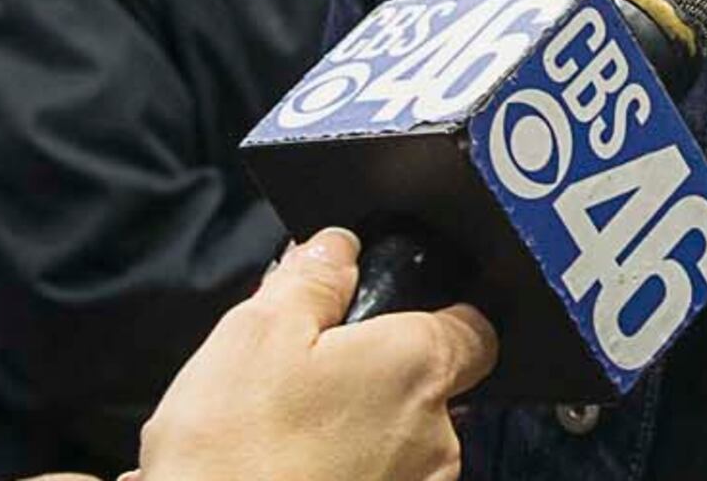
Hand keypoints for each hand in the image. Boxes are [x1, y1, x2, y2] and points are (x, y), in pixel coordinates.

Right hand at [133, 229, 495, 480]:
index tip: (387, 320)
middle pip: (427, 388)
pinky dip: (344, 473)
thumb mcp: (255, 334)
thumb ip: (311, 280)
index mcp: (418, 367)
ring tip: (286, 435)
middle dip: (374, 380)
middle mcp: (437, 437)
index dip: (432, 315)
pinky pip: (379, 480)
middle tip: (306, 381)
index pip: (472, 328)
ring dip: (357, 433)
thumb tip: (338, 249)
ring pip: (400, 443)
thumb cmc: (234, 453)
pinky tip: (291, 470)